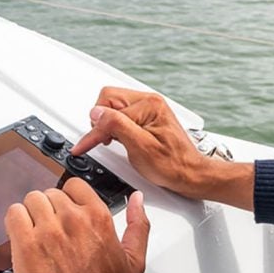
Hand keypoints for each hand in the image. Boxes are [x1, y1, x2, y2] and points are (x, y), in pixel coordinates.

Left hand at [5, 177, 149, 272]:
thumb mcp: (134, 258)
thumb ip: (138, 224)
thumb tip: (137, 200)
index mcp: (98, 217)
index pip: (74, 185)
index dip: (67, 199)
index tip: (64, 212)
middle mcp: (73, 219)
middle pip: (49, 194)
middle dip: (48, 210)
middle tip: (48, 230)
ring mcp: (48, 231)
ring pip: (30, 201)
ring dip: (30, 215)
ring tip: (33, 234)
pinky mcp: (26, 246)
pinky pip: (13, 215)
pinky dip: (14, 222)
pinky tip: (20, 237)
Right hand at [72, 87, 252, 208]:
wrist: (189, 173)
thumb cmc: (171, 165)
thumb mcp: (140, 147)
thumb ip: (117, 126)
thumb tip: (97, 113)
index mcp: (149, 105)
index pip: (109, 110)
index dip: (95, 131)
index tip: (84, 145)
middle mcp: (149, 102)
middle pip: (109, 99)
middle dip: (100, 120)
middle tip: (100, 140)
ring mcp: (149, 109)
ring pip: (114, 106)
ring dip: (107, 123)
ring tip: (109, 141)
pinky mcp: (148, 118)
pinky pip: (123, 114)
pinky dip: (115, 125)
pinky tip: (117, 138)